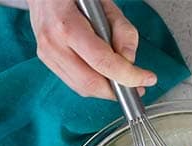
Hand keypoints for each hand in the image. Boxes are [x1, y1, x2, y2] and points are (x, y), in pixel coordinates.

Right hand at [26, 0, 155, 100]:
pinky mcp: (47, 61)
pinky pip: (73, 82)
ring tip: (123, 83)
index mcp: (68, 26)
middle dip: (117, 90)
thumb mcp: (105, 3)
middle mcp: (53, 44)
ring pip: (81, 87)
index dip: (127, 75)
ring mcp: (47, 55)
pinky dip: (92, 84)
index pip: (102, 62)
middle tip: (136, 87)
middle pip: (90, 82)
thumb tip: (129, 60)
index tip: (145, 80)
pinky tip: (104, 77)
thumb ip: (122, 30)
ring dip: (105, 90)